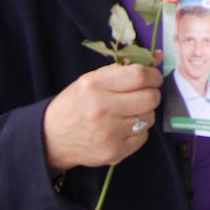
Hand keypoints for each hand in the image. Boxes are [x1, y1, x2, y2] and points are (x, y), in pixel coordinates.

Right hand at [43, 59, 162, 173]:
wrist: (51, 138)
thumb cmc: (75, 103)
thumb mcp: (92, 79)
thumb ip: (124, 68)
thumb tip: (158, 57)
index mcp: (96, 86)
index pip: (140, 76)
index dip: (153, 75)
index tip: (153, 77)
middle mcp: (103, 110)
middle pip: (151, 98)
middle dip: (152, 93)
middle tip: (144, 94)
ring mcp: (110, 134)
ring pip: (149, 117)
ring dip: (144, 112)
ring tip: (128, 112)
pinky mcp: (115, 152)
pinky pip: (143, 136)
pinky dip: (138, 130)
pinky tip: (123, 127)